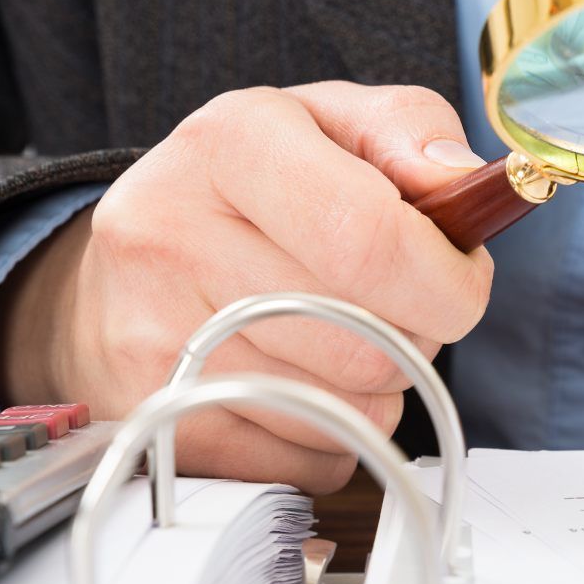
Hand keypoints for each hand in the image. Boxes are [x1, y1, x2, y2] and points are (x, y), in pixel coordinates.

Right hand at [0, 83, 492, 492]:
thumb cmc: (248, 192)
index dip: (447, 279)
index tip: (463, 282)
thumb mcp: (329, 122)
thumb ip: (411, 130)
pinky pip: (312, 461)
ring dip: (378, 387)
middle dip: (419, 334)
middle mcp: (173, 238)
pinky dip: (333, 433)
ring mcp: (156, 343)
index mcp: (228, 145)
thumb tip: (463, 184)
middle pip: (369, 341)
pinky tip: (298, 379)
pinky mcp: (162, 425)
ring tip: (339, 334)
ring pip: (349, 410)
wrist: (119, 272)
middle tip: (397, 304)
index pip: (369, 238)